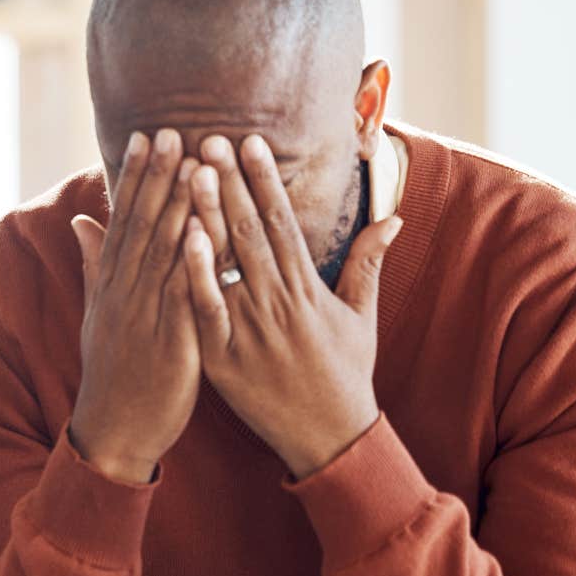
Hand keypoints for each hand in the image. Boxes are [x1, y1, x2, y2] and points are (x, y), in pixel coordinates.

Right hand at [68, 128, 202, 482]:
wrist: (114, 430)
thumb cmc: (114, 371)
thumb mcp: (98, 313)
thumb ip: (94, 263)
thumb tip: (80, 220)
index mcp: (111, 284)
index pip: (123, 219)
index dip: (135, 177)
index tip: (146, 136)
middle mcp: (125, 292)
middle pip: (143, 225)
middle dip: (158, 177)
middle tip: (172, 131)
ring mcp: (146, 315)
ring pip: (164, 252)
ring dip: (178, 205)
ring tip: (193, 164)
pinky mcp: (171, 341)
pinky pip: (184, 293)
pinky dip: (191, 260)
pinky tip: (202, 228)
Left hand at [183, 133, 402, 477]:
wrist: (330, 437)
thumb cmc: (345, 373)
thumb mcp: (362, 316)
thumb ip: (368, 262)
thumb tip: (393, 216)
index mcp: (307, 288)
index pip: (282, 221)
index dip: (264, 179)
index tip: (250, 140)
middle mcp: (279, 302)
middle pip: (250, 231)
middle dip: (230, 182)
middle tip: (207, 137)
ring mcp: (251, 330)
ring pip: (227, 263)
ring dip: (207, 215)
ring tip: (189, 172)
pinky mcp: (225, 359)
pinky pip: (207, 310)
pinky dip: (196, 275)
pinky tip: (182, 239)